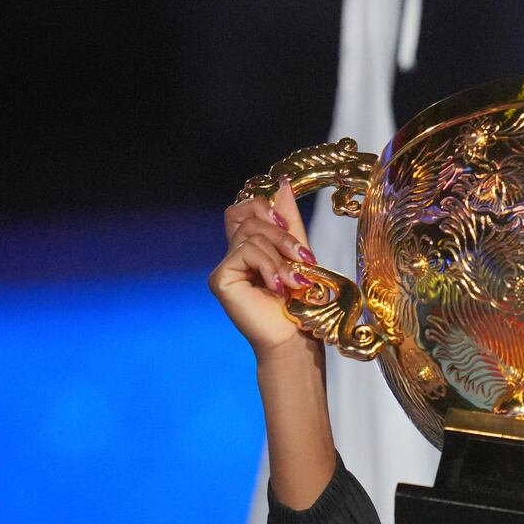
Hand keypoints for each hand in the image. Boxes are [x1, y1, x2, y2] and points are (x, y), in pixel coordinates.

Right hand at [208, 178, 322, 369]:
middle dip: (280, 233)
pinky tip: (279, 287)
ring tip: (295, 282)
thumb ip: (289, 222)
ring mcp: (225, 267)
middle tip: (302, 259)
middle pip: (247, 215)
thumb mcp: (299, 256)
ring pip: (250, 234)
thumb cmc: (301, 306)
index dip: (266, 208)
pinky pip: (244, 252)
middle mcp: (233, 255)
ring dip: (280, 257)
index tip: (290, 228)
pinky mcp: (220, 279)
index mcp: (250, 247)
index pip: (245, 208)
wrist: (295, 340)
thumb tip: (282, 183)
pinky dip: (269, 267)